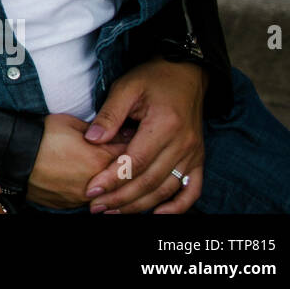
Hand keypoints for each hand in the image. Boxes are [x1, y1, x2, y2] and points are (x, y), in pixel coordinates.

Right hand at [26, 113, 127, 209]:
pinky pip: (86, 197)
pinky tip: (77, 175)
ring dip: (104, 178)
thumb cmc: (41, 135)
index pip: (128, 152)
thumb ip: (98, 131)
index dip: (129, 142)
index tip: (128, 136)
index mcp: (100, 158)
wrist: (14, 154)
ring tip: (90, 164)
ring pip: (104, 190)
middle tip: (112, 150)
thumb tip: (114, 133)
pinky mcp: (69, 204)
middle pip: (120, 175)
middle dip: (120, 163)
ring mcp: (82, 196)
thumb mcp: (71, 123)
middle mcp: (96, 182)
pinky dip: (88, 188)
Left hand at [81, 58, 205, 213]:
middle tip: (96, 208)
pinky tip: (157, 215)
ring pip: (167, 189)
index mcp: (165, 125)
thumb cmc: (152, 78)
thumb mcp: (126, 87)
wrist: (186, 73)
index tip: (91, 189)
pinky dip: (178, 207)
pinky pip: (192, 189)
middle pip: (150, 181)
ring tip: (113, 212)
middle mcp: (183, 143)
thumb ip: (109, 115)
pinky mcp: (198, 159)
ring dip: (140, 205)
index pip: (135, 161)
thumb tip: (92, 140)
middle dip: (121, 198)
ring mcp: (194, 154)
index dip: (113, 179)